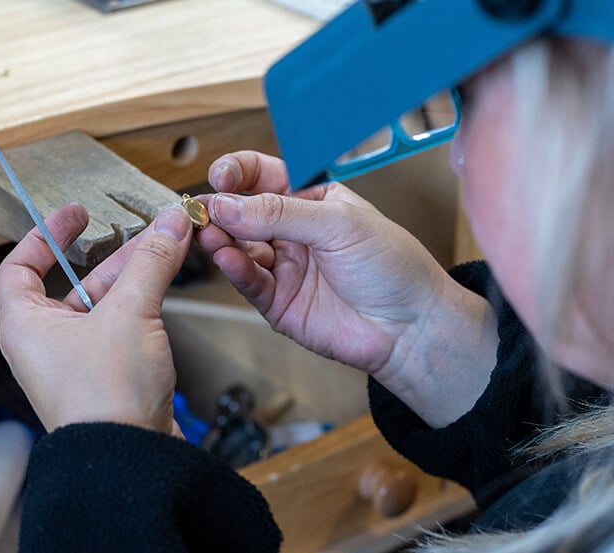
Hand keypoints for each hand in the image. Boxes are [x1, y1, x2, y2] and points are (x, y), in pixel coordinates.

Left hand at [0, 203, 192, 435]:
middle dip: (116, 255)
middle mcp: (48, 343)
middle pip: (79, 283)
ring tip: (168, 250)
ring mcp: (81, 361)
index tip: (75, 214)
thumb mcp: (130, 313)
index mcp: (27, 325)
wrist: (130, 457)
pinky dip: (144, 306)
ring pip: (107, 304)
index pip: (21, 268)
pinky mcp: (111, 375)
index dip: (45, 236)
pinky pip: (124, 328)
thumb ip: (151, 263)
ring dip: (137, 278)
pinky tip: (167, 290)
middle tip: (149, 231)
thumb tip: (170, 224)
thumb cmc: (106, 397)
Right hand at [198, 151, 498, 426]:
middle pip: (244, 212)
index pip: (265, 176)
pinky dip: (234, 268)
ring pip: (240, 247)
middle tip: (203, 208)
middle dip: (222, 207)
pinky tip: (225, 256)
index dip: (239, 173)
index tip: (221, 176)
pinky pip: (248, 281)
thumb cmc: (392, 266)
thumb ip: (280, 213)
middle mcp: (294, 231)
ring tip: (210, 233)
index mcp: (314, 200)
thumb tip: (228, 203)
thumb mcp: (339, 223)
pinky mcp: (277, 302)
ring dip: (222, 238)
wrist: (410, 325)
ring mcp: (284, 266)